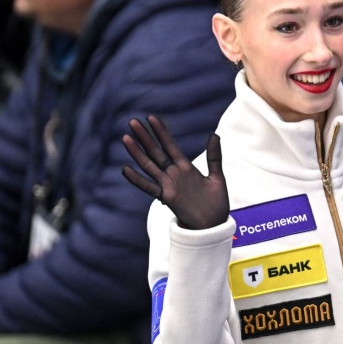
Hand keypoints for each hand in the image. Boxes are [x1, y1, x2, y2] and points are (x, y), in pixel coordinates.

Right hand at [121, 115, 228, 229]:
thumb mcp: (217, 177)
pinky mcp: (167, 198)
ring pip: (149, 166)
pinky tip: (125, 169)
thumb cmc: (215, 203)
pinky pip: (149, 187)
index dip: (161, 132)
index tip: (151, 118)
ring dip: (138, 153)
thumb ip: (214, 157)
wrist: (213, 225)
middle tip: (132, 122)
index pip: (170, 145)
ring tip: (126, 138)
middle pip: (156, 152)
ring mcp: (169, 186)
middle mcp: (174, 174)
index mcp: (186, 168)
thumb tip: (214, 134)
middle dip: (145, 137)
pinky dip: (137, 179)